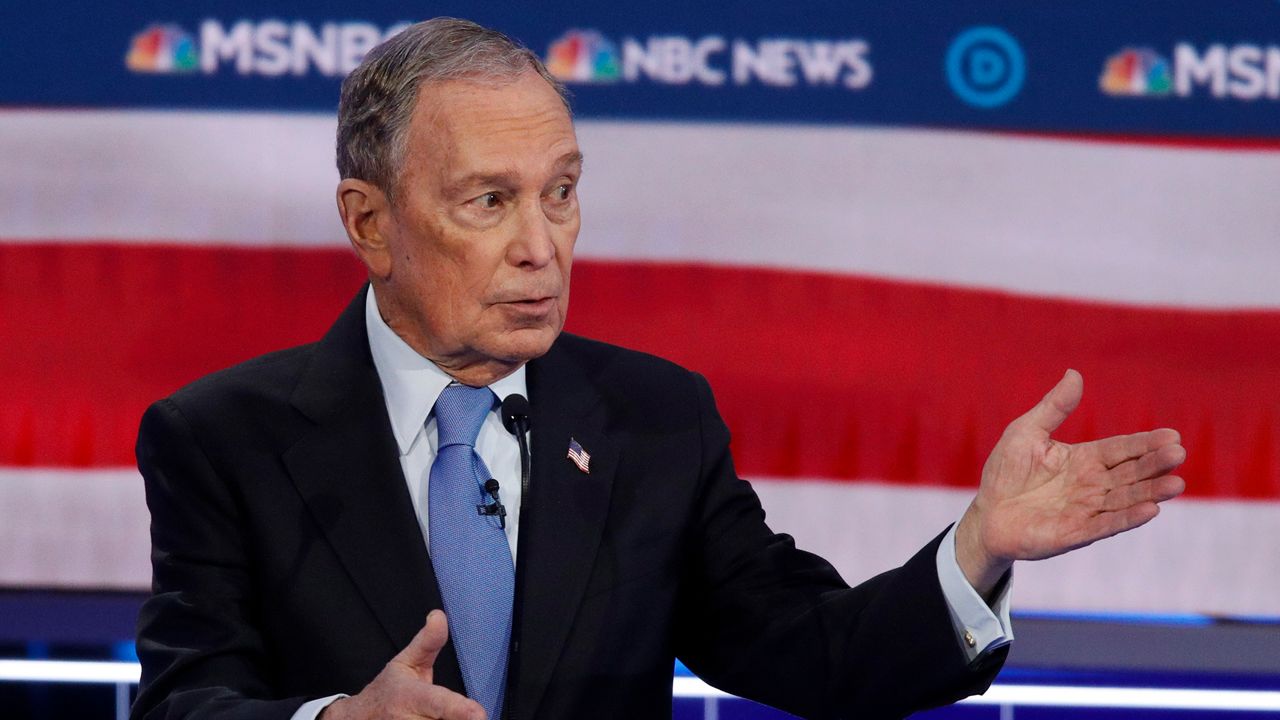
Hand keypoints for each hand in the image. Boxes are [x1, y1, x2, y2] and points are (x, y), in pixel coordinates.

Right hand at [321, 610, 484, 719]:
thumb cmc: (388, 690)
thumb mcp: (405, 662)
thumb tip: (439, 616)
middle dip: (458, 717)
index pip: (439, 703)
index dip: (460, 710)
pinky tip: (436, 719)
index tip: (479, 714)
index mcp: (410, 696)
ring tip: (444, 713)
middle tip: (465, 712)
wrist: (357, 718)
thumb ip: (428, 643)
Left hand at [955, 370, 1185, 595]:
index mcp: (1085, 459)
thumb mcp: (1026, 431)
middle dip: (1155, 465)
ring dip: (1151, 492)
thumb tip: (1074, 373)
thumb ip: (1054, 407)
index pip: (1121, 449)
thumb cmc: (1007, 472)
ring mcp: (1087, 510)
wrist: (987, 514)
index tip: (1172, 435)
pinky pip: (1106, 524)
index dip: (1145, 443)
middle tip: (1178, 453)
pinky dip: (1128, 518)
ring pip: (1126, 499)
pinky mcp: (1076, 532)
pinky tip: (1150, 510)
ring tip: (1176, 484)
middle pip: (1131, 473)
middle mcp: (1092, 484)